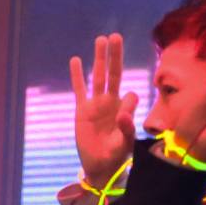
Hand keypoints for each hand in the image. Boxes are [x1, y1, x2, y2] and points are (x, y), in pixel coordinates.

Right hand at [70, 34, 138, 189]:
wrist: (99, 167)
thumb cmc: (116, 157)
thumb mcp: (125, 144)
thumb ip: (126, 128)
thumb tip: (123, 112)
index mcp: (124, 109)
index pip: (130, 96)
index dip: (128, 102)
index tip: (122, 120)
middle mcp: (111, 103)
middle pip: (114, 74)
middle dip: (115, 56)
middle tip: (116, 36)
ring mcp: (96, 105)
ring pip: (97, 77)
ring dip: (99, 59)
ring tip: (101, 40)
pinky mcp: (82, 110)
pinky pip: (79, 89)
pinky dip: (77, 75)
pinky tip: (75, 60)